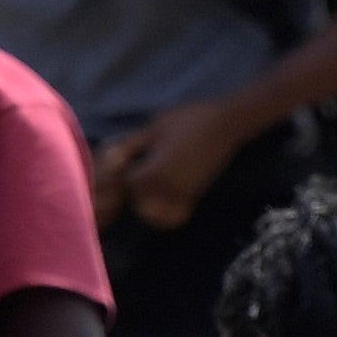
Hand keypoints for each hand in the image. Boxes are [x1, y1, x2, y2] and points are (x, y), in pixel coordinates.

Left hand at [94, 97, 264, 232]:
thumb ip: (132, 144)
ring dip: (146, 207)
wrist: (224, 125)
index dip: (120, 174)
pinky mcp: (194, 195)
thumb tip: (112, 155)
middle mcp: (170, 188)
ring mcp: (184, 194)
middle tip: (131, 174)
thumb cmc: (188, 120)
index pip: (128, 183)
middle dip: (131, 193)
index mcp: (157, 171)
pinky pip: (176, 215)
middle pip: (139, 204)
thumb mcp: (154, 127)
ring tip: (144, 188)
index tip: (121, 162)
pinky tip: (158, 199)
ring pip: (157, 216)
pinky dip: (164, 215)